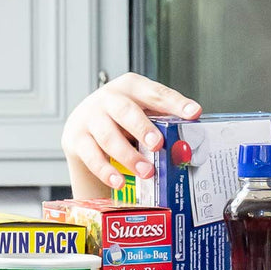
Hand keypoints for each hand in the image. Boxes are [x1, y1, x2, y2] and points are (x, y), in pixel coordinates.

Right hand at [61, 73, 201, 196]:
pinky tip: (119, 182)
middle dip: (142, 128)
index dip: (175, 103)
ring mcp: (90, 118)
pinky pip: (92, 157)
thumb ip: (163, 119)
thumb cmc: (121, 118)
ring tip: (147, 172)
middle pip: (125, 111)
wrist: (83, 124)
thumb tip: (190, 139)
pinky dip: (106, 171)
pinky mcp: (77, 139)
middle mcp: (108, 98)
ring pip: (108, 137)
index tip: (193, 113)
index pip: (155, 93)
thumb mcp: (141, 110)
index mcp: (131, 87)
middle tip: (158, 144)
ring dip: (129, 156)